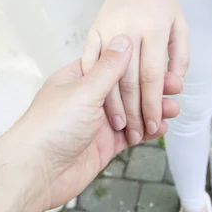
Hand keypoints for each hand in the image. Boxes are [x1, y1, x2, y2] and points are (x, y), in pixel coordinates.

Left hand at [20, 35, 179, 209]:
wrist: (36, 172)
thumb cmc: (51, 126)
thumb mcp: (84, 90)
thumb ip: (108, 68)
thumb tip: (123, 39)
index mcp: (78, 78)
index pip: (113, 65)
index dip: (139, 63)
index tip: (162, 63)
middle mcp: (87, 99)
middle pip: (126, 89)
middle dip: (151, 89)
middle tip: (175, 88)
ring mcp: (96, 124)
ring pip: (131, 113)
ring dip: (152, 111)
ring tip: (173, 109)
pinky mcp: (102, 146)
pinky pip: (129, 135)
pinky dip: (145, 132)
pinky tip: (161, 128)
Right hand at [82, 0, 187, 145]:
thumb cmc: (162, 1)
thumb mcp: (180, 25)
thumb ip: (180, 56)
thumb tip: (176, 85)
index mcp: (154, 30)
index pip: (152, 77)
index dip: (153, 105)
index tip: (155, 125)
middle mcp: (129, 30)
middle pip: (129, 81)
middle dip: (135, 112)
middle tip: (138, 135)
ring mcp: (107, 30)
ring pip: (107, 76)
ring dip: (114, 106)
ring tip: (121, 127)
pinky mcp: (92, 30)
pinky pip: (88, 61)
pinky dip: (93, 84)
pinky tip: (98, 104)